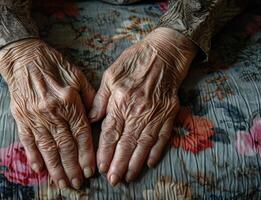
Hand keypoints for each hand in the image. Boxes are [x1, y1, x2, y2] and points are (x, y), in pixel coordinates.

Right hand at [0, 39, 95, 188]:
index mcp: (68, 101)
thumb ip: (89, 96)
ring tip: (62, 183)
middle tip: (78, 184)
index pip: (80, 134)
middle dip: (72, 167)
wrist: (23, 56)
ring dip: (55, 167)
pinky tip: (39, 169)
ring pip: (47, 147)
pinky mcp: (20, 117)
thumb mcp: (76, 75)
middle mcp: (52, 111)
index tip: (91, 170)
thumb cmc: (53, 64)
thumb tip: (96, 118)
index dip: (86, 154)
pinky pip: (27, 140)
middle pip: (64, 145)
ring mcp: (34, 115)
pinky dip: (33, 155)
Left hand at [89, 28, 196, 184]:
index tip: (101, 167)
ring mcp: (155, 113)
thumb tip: (91, 119)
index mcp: (121, 100)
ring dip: (136, 162)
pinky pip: (163, 136)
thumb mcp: (110, 74)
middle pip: (127, 143)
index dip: (106, 152)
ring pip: (144, 143)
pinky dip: (157, 151)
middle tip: (114, 180)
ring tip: (129, 176)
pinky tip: (149, 163)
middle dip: (119, 164)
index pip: (111, 133)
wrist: (165, 51)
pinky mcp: (169, 112)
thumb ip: (101, 99)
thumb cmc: (134, 61)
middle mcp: (138, 110)